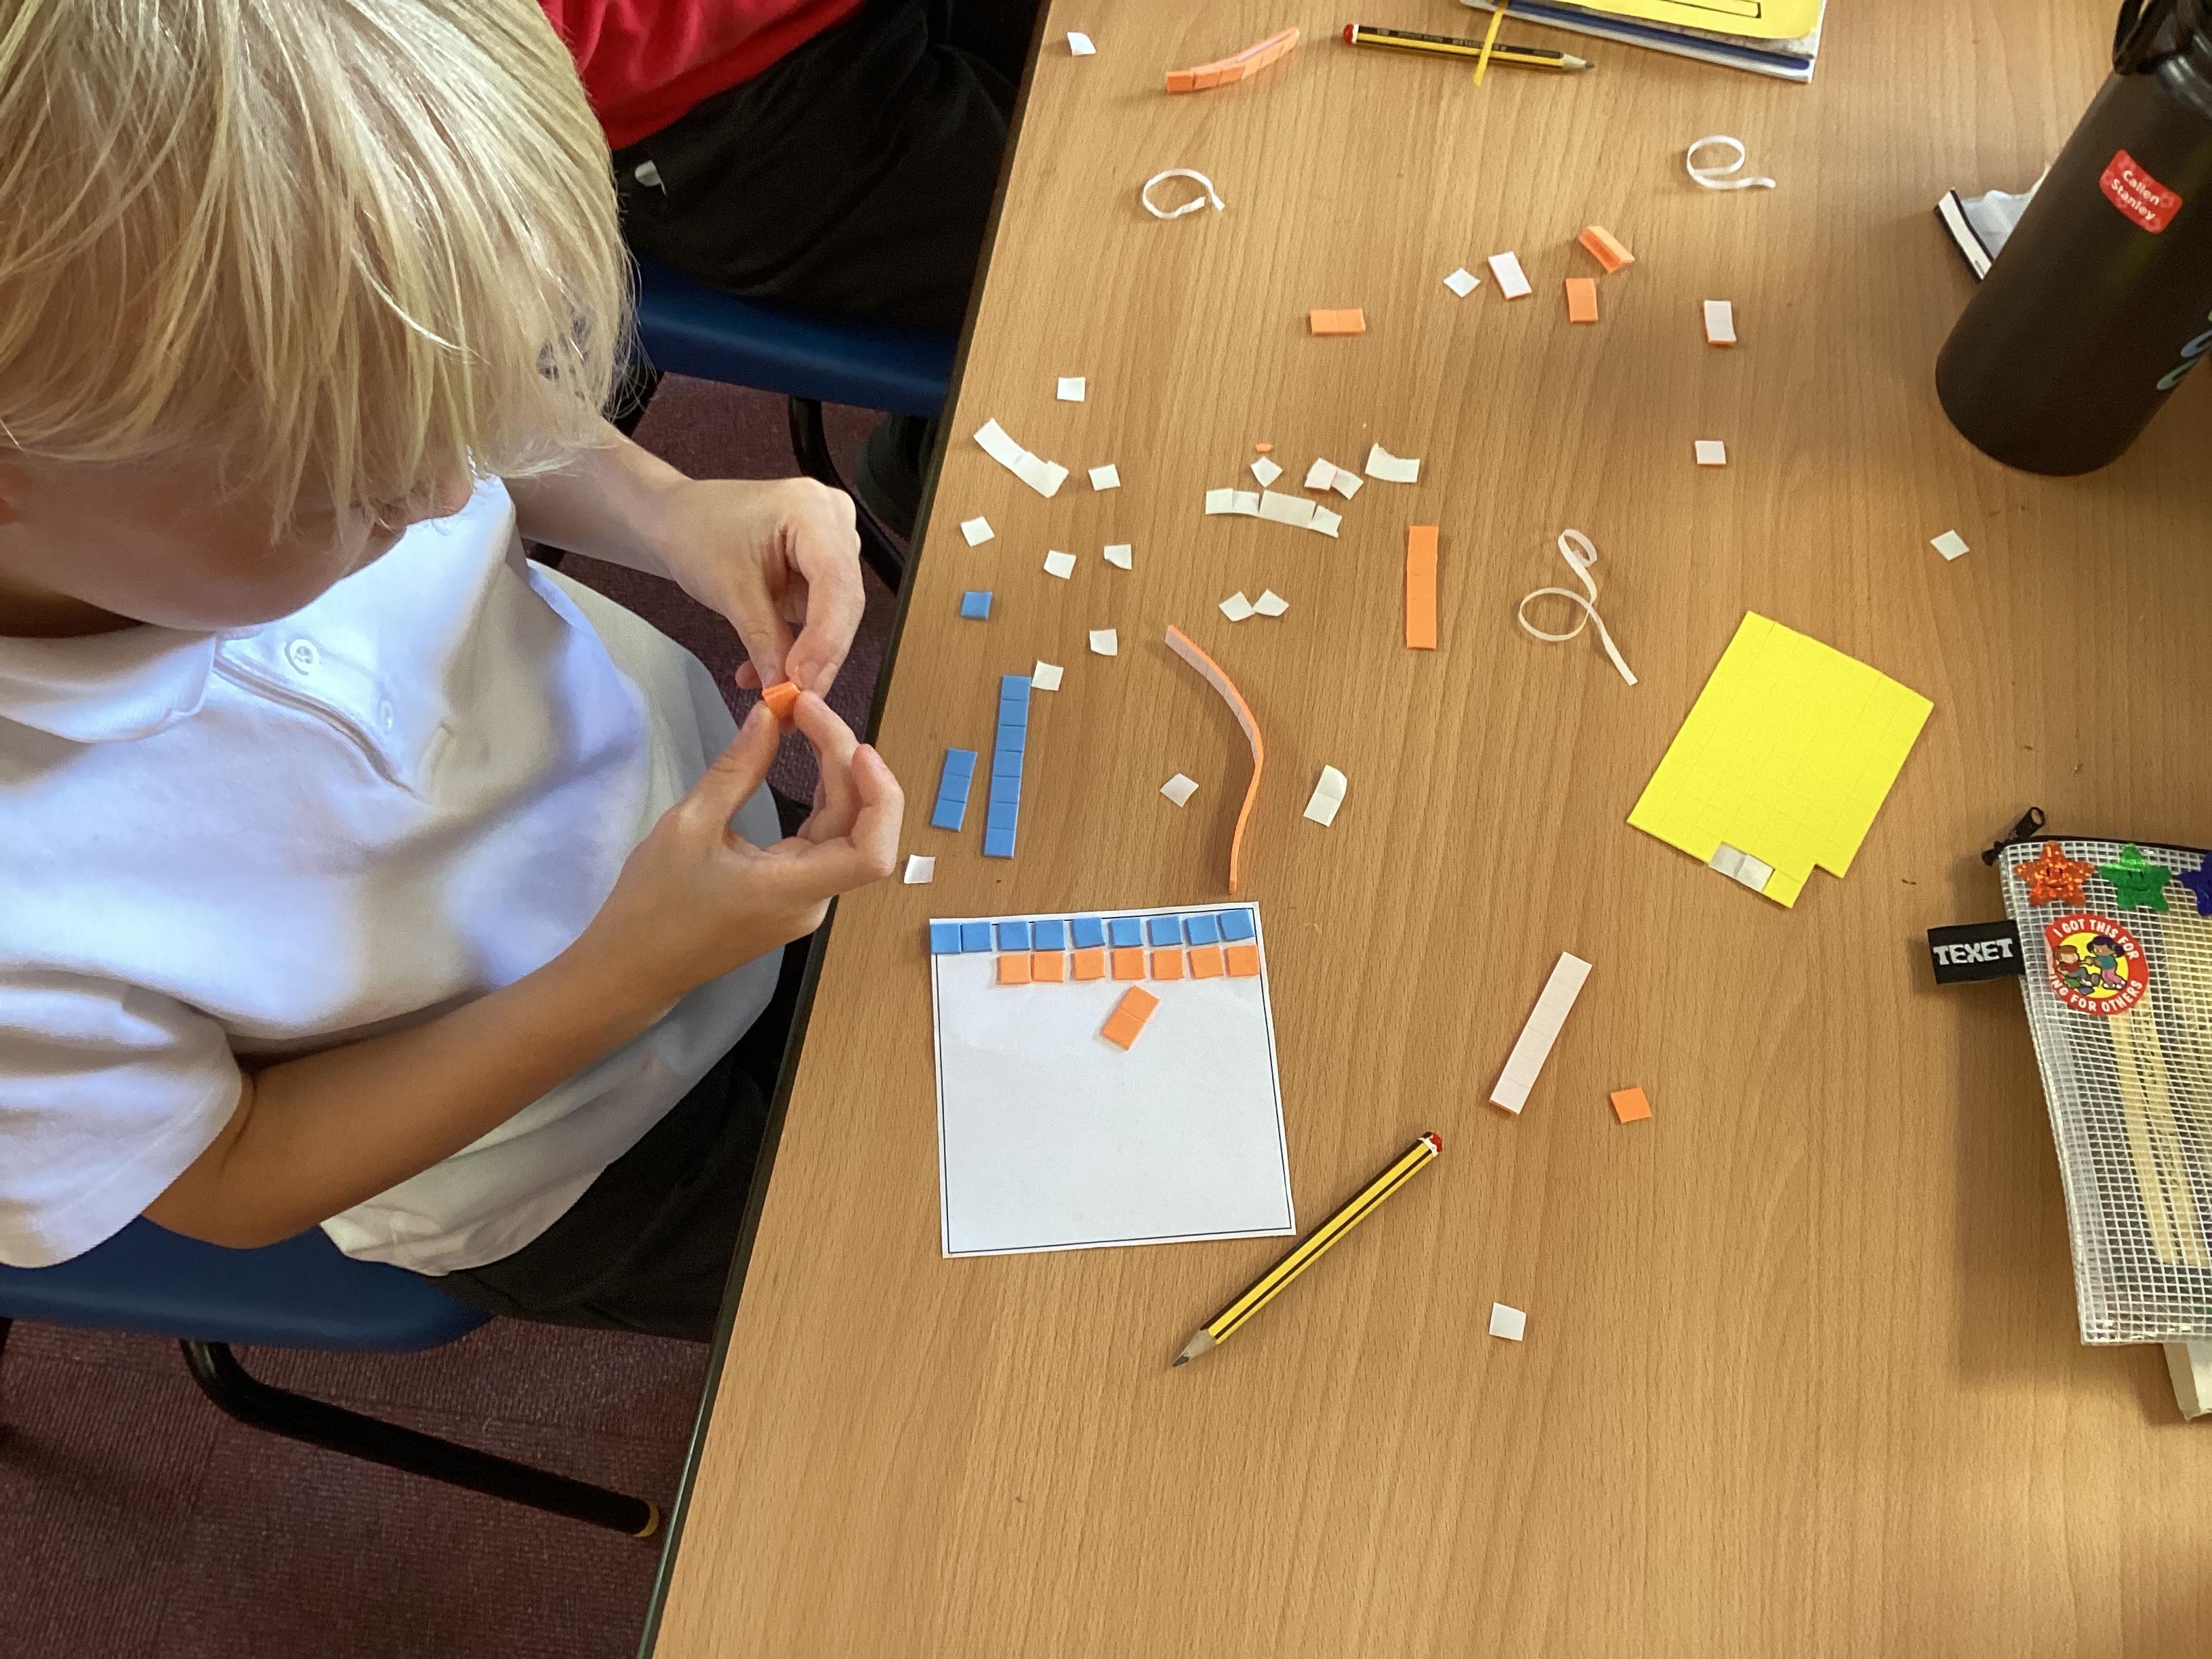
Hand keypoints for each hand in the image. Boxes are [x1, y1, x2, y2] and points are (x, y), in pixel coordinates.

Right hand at [574, 692, 901, 1009]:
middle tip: (809, 710)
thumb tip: (768, 717)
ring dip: (839, 778)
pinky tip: (812, 763)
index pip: (873, 853)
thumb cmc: (653, 904)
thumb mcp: (688, 825)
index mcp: (792, 892)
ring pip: (845, 832)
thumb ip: (737, 770)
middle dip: (847, 763)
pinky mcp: (792, 895)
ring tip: (811, 724)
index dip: (880, 796)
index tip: (855, 745)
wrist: (632, 966)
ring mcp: (805, 901)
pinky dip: (824, 800)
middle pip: (860, 829)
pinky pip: (823, 842)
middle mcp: (812, 901)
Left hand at [651, 476, 863, 697]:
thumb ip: (764, 639)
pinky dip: (798, 648)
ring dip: (808, 659)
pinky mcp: (822, 571)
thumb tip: (788, 688)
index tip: (803, 681)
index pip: (835, 582)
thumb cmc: (696, 532)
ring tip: (779, 692)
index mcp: (813, 510)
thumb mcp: (729, 588)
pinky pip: (821, 617)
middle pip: (844, 602)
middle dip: (820, 657)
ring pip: (837, 615)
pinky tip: (773, 672)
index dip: (824, 637)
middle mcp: (834, 522)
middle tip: (797, 699)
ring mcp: (832, 545)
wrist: (678, 520)